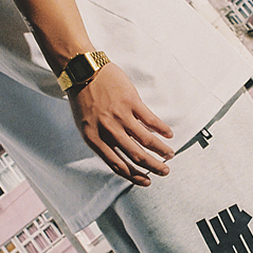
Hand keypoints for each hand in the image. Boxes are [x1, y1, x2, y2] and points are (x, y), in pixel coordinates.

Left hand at [68, 63, 173, 185]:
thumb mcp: (87, 127)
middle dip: (153, 166)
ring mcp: (121, 116)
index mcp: (95, 140)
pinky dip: (161, 129)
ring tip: (170, 154)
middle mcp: (109, 131)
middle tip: (164, 171)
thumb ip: (103, 143)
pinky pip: (150, 120)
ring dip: (161, 150)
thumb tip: (122, 157)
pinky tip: (168, 134)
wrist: (82, 70)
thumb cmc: (83, 99)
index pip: (118, 166)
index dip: (135, 176)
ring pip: (146, 140)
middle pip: (136, 155)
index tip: (147, 181)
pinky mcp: (131, 101)